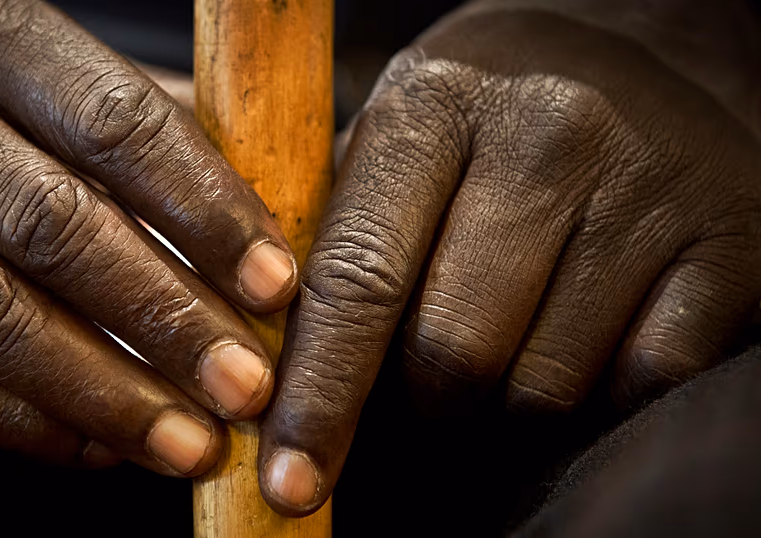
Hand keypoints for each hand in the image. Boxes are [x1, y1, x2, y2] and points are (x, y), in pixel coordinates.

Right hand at [0, 0, 298, 474]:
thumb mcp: (45, 75)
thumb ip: (152, 138)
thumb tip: (274, 226)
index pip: (117, 124)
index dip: (207, 211)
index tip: (276, 287)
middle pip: (56, 229)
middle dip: (167, 320)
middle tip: (246, 386)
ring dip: (105, 394)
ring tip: (188, 441)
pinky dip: (26, 424)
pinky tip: (98, 445)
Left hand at [258, 1, 760, 514]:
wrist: (653, 46)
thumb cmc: (496, 109)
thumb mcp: (404, 130)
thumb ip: (341, 232)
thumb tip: (286, 368)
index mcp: (436, 104)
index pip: (359, 279)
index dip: (321, 394)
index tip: (291, 479)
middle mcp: (546, 134)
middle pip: (452, 352)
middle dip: (427, 394)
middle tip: (432, 372)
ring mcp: (648, 186)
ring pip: (543, 384)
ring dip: (510, 395)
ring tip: (517, 331)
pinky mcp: (731, 243)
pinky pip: (642, 380)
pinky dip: (602, 388)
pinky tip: (592, 332)